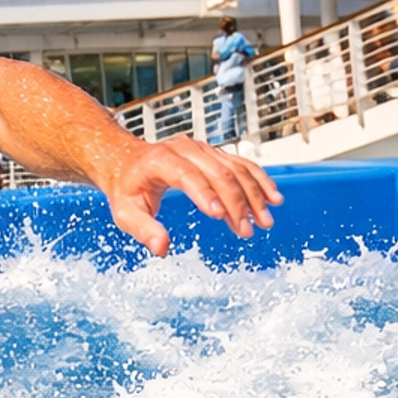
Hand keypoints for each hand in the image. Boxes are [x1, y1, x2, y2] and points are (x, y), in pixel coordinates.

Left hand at [102, 135, 282, 256]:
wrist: (128, 161)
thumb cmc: (126, 188)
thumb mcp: (125, 211)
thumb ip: (143, 229)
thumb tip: (162, 248)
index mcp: (160, 160)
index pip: (186, 174)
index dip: (204, 193)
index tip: (220, 216)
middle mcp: (184, 149)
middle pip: (218, 172)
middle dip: (236, 202)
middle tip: (248, 230)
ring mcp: (202, 149)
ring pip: (235, 168)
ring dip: (253, 195)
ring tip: (264, 221)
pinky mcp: (213, 154)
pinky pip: (241, 164)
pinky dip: (258, 181)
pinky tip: (272, 198)